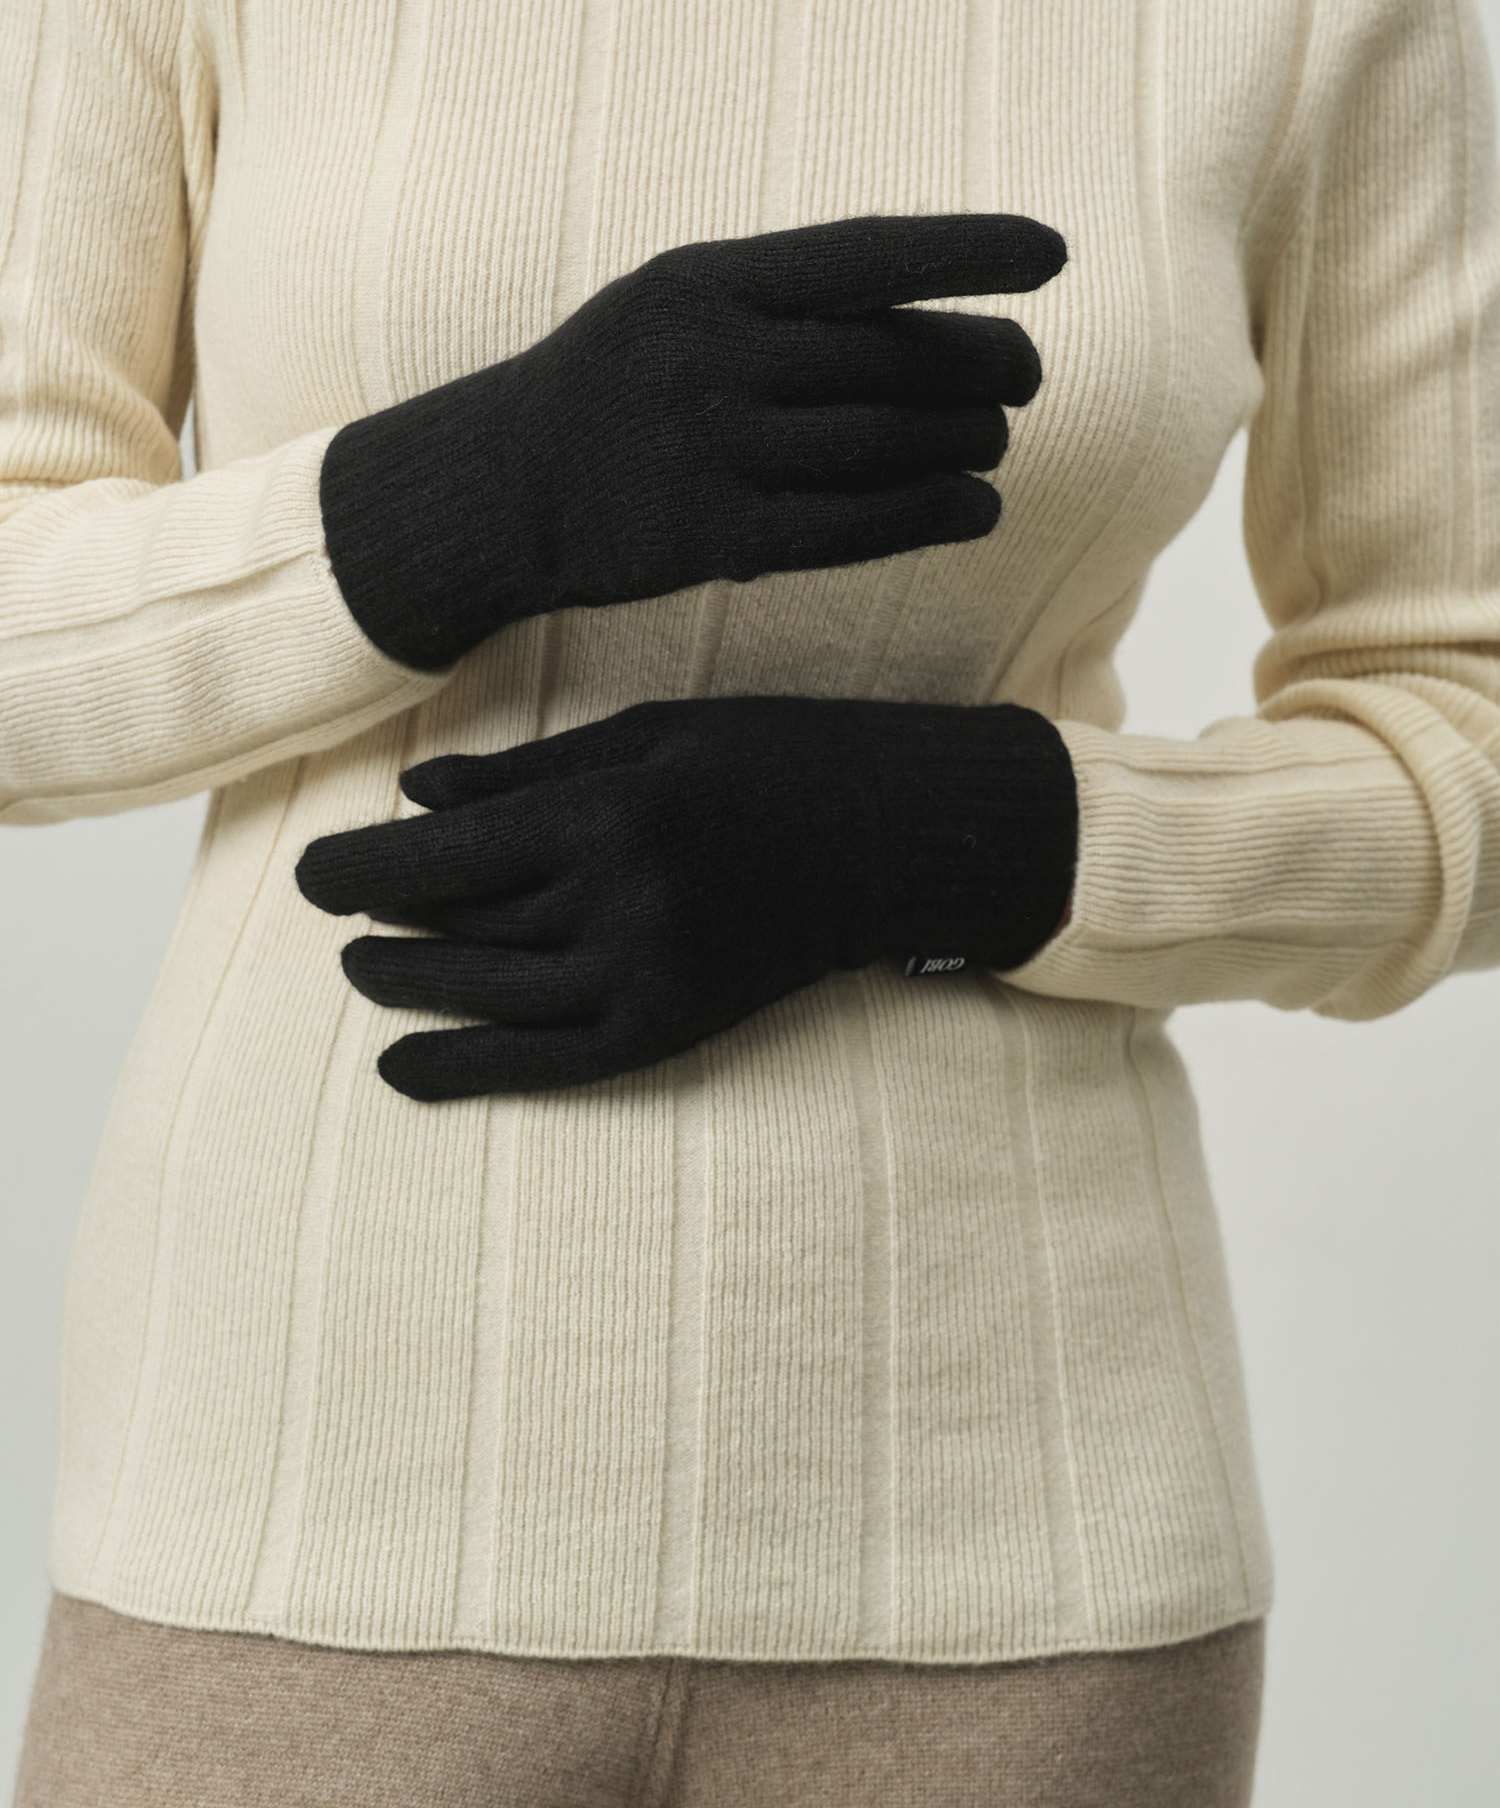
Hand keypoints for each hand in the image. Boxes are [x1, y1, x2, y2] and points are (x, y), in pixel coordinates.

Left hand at [293, 694, 1077, 1100]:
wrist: (897, 837)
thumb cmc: (773, 758)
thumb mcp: (651, 735)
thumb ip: (531, 774)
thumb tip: (418, 797)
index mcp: (611, 812)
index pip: (448, 856)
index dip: (364, 872)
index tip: (312, 874)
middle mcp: (622, 903)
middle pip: (463, 928)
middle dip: (381, 927)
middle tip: (335, 919)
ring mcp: (651, 975)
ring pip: (493, 995)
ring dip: (413, 988)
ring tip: (364, 974)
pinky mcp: (676, 1026)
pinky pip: (552, 1062)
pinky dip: (470, 1071)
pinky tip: (402, 1072)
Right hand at [317, 211, 1067, 669]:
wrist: (505, 487)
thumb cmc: (616, 384)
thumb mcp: (678, 302)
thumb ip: (790, 301)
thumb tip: (941, 310)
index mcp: (710, 282)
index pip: (870, 253)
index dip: (972, 250)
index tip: (1054, 254)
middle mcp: (716, 360)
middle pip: (899, 356)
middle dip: (987, 363)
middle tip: (1025, 374)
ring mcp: (717, 453)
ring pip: (891, 443)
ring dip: (970, 441)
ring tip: (996, 441)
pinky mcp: (718, 541)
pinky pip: (860, 526)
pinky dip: (936, 513)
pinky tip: (977, 508)